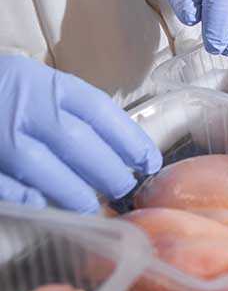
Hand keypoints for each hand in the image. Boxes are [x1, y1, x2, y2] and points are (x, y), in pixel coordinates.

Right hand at [0, 57, 161, 212]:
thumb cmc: (6, 89)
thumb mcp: (42, 83)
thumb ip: (73, 109)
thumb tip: (122, 148)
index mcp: (49, 84)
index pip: (100, 112)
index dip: (130, 141)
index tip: (149, 162)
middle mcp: (26, 106)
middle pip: (79, 142)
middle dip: (109, 172)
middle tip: (123, 189)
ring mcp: (0, 133)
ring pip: (45, 169)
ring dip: (74, 193)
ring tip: (91, 206)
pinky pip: (8, 185)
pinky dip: (30, 198)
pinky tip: (46, 206)